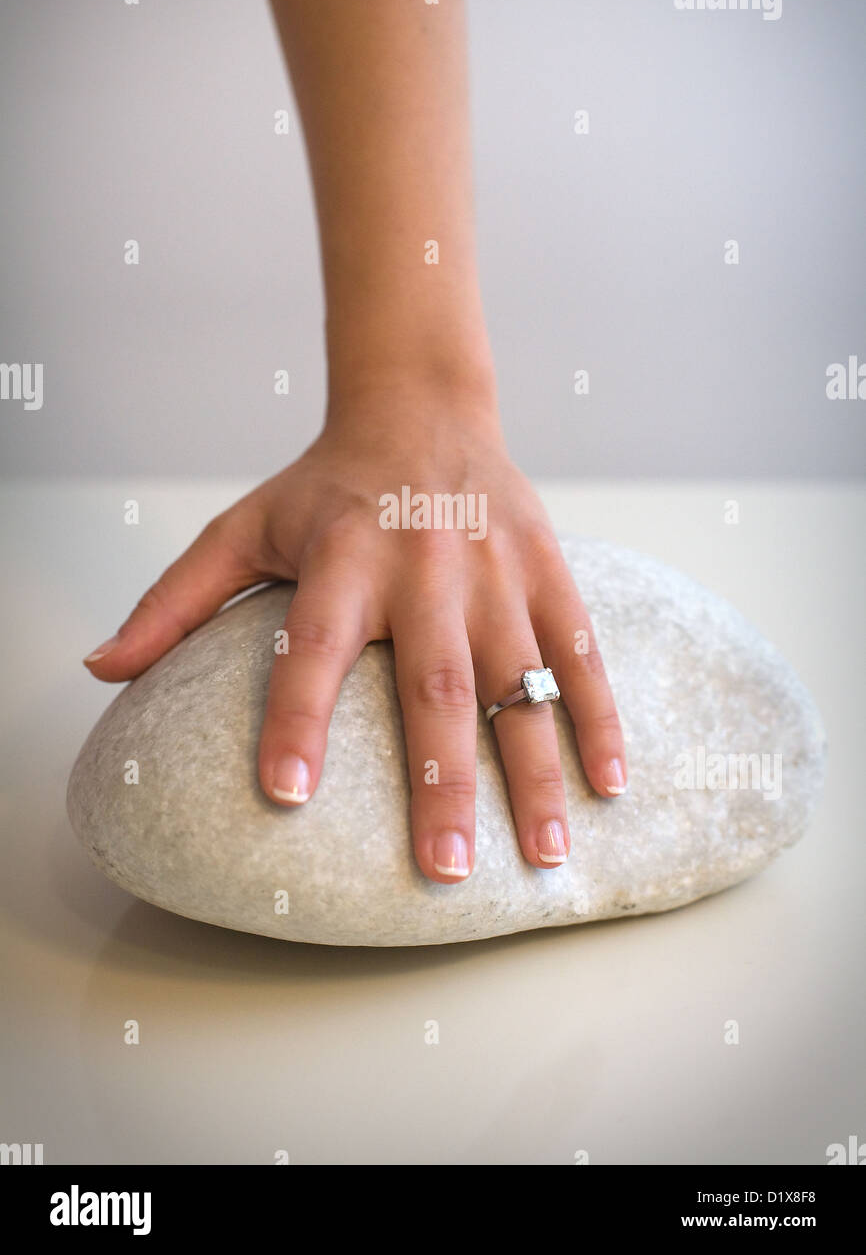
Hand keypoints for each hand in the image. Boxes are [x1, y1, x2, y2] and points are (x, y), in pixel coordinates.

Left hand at [83, 392, 626, 881]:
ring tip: (545, 856)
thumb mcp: (243, 525)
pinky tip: (610, 781)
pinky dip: (597, 714)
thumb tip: (101, 670)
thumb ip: (176, 600)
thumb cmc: (324, 485)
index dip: (296, 717)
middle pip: (432, 681)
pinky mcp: (545, 565)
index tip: (285, 794)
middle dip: (441, 780)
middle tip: (443, 872)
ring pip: (518, 677)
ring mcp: (492, 568)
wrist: (420, 408)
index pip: (310, 643)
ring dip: (535, 769)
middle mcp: (421, 565)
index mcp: (339, 557)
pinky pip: (577, 648)